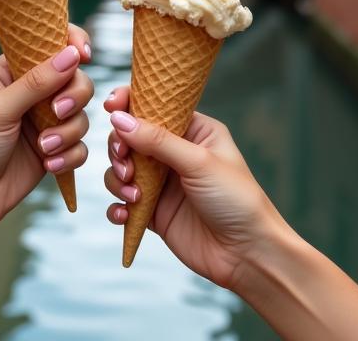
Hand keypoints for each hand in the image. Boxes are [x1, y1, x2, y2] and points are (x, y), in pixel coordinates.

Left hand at [0, 25, 93, 228]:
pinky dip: (69, 155)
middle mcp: (31, 91)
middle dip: (73, 97)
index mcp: (11, 70)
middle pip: (76, 79)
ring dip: (67, 132)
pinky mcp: (55, 148)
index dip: (71, 43)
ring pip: (82, 114)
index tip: (82, 55)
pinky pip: (80, 145)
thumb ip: (37, 82)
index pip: (49, 43)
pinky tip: (49, 165)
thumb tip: (71, 54)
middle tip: (57, 113)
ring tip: (44, 148)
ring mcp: (44, 120)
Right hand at [102, 86, 286, 290]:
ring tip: (134, 195)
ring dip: (118, 179)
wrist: (247, 254)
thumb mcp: (198, 162)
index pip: (155, 106)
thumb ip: (157, 140)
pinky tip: (125, 213)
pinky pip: (122, 202)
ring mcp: (162, 183)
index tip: (110, 107)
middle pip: (130, 137)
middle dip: (120, 148)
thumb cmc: (236, 200)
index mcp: (193, 130)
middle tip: (126, 162)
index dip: (130, 103)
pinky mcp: (153, 211)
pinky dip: (118, 206)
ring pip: (121, 169)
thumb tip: (118, 119)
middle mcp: (175, 153)